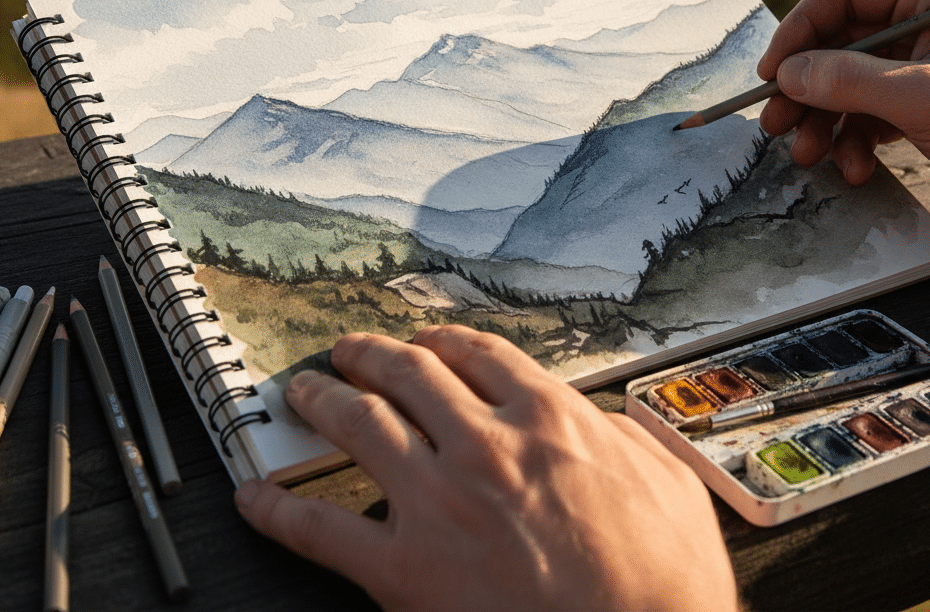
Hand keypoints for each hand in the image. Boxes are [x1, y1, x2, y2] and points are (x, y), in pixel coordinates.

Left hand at [235, 326, 737, 611]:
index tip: (424, 341)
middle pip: (409, 375)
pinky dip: (281, 509)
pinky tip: (257, 498)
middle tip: (348, 351)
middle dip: (371, 355)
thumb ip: (630, 441)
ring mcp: (440, 502)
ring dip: (323, 400)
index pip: (477, 356)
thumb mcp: (672, 488)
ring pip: (362, 426)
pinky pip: (324, 530)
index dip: (441, 341)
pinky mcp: (405, 570)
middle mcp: (486, 445)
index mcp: (548, 420)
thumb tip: (608, 425)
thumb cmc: (665, 588)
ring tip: (302, 391)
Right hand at [758, 0, 929, 190]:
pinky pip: (873, 112)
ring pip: (850, 82)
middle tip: (775, 125)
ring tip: (809, 156)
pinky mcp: (929, 103)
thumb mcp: (925, 98)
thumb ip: (849, 80)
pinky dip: (855, 141)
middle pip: (840, 41)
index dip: (799, 29)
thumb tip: (787, 74)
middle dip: (806, 88)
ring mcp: (929, 65)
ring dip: (823, 122)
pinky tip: (855, 168)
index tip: (772, 73)